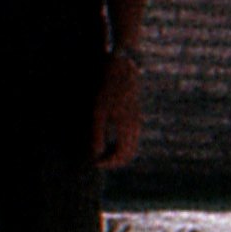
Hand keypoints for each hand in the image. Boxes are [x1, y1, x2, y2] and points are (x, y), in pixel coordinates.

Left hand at [89, 54, 139, 169]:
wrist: (122, 68)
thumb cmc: (107, 88)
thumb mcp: (97, 112)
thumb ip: (97, 135)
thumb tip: (96, 154)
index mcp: (126, 127)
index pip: (121, 156)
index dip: (107, 163)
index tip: (95, 162)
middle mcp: (134, 126)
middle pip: (129, 154)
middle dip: (114, 162)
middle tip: (98, 160)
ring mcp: (136, 121)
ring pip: (131, 147)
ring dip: (117, 153)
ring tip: (101, 151)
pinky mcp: (135, 116)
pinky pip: (131, 138)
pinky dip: (121, 144)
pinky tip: (108, 139)